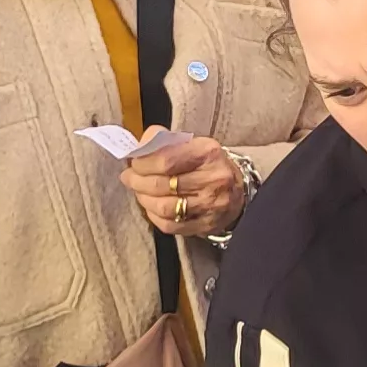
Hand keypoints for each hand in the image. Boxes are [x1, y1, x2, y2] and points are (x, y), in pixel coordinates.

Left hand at [118, 130, 249, 238]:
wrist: (238, 192)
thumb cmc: (209, 166)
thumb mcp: (194, 145)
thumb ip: (167, 141)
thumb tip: (140, 143)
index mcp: (208, 153)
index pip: (166, 160)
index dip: (142, 163)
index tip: (133, 163)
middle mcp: (212, 179)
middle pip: (162, 184)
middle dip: (137, 181)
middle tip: (129, 178)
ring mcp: (210, 205)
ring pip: (164, 206)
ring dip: (143, 199)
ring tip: (138, 192)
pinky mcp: (205, 225)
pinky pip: (170, 225)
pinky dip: (154, 216)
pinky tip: (151, 207)